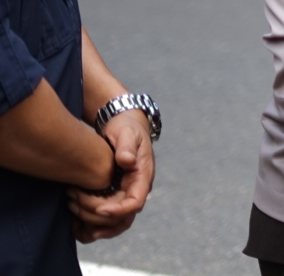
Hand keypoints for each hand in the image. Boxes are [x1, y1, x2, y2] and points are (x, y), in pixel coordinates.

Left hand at [66, 111, 153, 241]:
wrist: (122, 127)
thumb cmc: (126, 129)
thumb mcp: (127, 133)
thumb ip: (127, 146)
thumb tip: (127, 161)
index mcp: (142, 177)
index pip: (135, 203)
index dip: (119, 210)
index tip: (100, 208)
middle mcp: (135, 190)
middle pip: (121, 218)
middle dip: (96, 215)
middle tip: (73, 202)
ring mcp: (124, 195)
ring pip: (113, 224)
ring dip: (92, 223)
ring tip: (71, 208)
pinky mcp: (113, 197)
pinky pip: (105, 220)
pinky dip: (90, 226)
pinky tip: (73, 222)